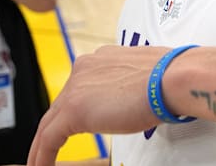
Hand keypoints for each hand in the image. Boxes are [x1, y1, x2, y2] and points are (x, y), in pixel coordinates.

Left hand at [27, 45, 169, 165]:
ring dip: (43, 145)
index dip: (79, 108)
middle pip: (61, 104)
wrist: (173, 78)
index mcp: (101, 59)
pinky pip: (48, 138)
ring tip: (43, 161)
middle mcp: (84, 68)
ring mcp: (76, 87)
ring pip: (49, 122)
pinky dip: (43, 155)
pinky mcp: (73, 110)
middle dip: (58, 127)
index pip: (80, 88)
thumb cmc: (171, 77)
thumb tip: (137, 98)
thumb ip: (131, 85)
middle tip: (53, 147)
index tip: (81, 121)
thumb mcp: (145, 77)